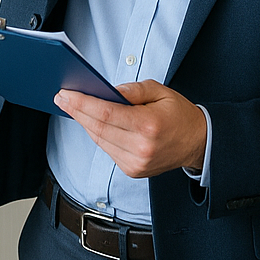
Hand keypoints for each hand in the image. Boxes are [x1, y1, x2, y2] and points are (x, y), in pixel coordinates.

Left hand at [54, 80, 206, 178]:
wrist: (198, 143)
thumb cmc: (178, 113)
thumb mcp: (160, 90)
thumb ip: (133, 89)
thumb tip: (108, 90)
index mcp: (149, 125)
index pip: (106, 113)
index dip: (82, 103)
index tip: (66, 94)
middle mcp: (141, 148)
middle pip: (98, 128)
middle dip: (76, 111)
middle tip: (61, 97)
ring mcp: (136, 163)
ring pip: (100, 140)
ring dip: (84, 123)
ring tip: (71, 106)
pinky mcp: (133, 171)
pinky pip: (107, 149)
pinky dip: (97, 134)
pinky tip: (90, 121)